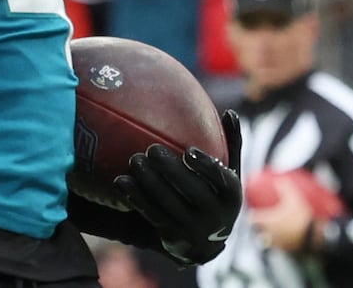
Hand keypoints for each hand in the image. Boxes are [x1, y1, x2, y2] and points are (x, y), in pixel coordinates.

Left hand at [113, 109, 243, 265]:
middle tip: (152, 149)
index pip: (222, 182)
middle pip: (192, 192)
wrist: (205, 241)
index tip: (188, 150)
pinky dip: (135, 197)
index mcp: (231, 196)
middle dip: (170, 171)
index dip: (206, 167)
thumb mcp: (229, 173)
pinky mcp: (171, 234)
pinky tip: (120, 181)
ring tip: (134, 160)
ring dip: (148, 183)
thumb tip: (230, 111)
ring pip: (168, 205)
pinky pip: (151, 214)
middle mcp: (215, 216)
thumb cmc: (216, 193)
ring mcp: (192, 227)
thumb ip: (230, 144)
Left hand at [249, 173, 316, 253]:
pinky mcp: (291, 251)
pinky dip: (286, 243)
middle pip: (259, 233)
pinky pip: (285, 247)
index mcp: (267, 222)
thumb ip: (285, 188)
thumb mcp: (294, 198)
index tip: (252, 211)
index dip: (251, 215)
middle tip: (261, 223)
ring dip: (271, 238)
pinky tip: (293, 239)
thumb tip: (280, 179)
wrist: (315, 239)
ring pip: (271, 243)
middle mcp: (271, 235)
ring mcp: (280, 245)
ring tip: (275, 234)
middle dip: (259, 229)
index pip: (252, 219)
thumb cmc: (301, 219)